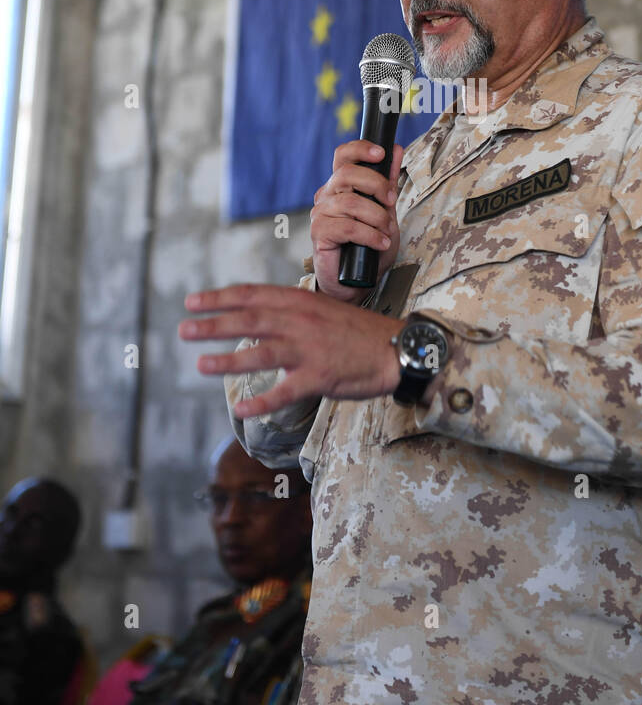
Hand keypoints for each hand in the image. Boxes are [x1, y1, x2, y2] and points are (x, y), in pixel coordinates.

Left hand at [179, 284, 403, 416]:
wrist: (395, 349)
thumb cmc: (357, 331)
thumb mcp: (321, 309)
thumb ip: (289, 311)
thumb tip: (255, 316)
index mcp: (300, 301)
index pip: (251, 295)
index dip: (219, 298)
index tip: (192, 302)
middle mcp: (301, 321)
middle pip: (249, 320)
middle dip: (213, 324)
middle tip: (183, 329)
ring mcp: (310, 349)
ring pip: (261, 353)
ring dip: (228, 359)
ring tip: (200, 363)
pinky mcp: (320, 377)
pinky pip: (285, 392)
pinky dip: (261, 401)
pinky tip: (240, 408)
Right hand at [310, 139, 403, 301]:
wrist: (355, 282)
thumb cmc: (368, 248)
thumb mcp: (386, 212)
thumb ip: (388, 183)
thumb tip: (396, 150)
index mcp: (340, 186)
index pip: (343, 155)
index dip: (361, 149)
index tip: (382, 153)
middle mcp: (327, 196)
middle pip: (347, 173)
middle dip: (377, 184)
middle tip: (392, 201)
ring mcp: (321, 214)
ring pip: (351, 202)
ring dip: (377, 217)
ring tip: (386, 232)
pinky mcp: (319, 233)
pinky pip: (348, 227)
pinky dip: (370, 234)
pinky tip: (380, 242)